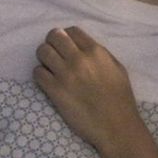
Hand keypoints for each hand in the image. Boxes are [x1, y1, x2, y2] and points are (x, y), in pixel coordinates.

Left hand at [33, 26, 142, 149]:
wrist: (115, 126)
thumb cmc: (121, 98)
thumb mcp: (118, 68)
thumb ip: (101, 55)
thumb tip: (83, 47)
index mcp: (96, 51)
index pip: (72, 31)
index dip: (67, 36)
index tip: (67, 45)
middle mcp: (79, 59)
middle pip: (54, 36)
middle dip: (52, 42)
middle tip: (55, 53)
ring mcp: (65, 75)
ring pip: (42, 52)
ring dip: (44, 57)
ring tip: (50, 66)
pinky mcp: (55, 91)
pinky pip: (37, 73)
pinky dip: (40, 74)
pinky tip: (48, 81)